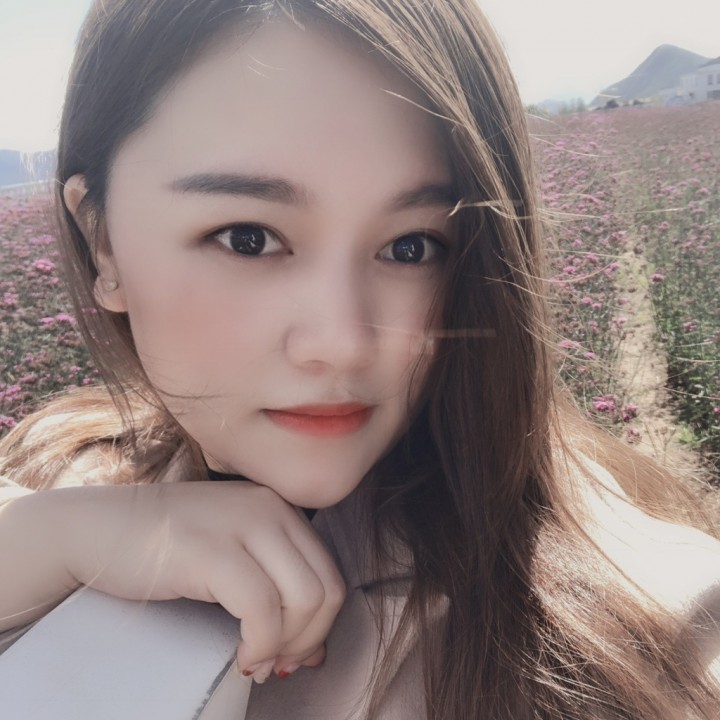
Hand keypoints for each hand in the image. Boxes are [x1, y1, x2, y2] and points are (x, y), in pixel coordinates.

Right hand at [49, 481, 345, 678]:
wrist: (94, 530)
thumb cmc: (162, 551)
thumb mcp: (230, 557)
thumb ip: (274, 589)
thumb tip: (314, 652)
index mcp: (277, 508)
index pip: (330, 574)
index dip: (321, 626)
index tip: (292, 654)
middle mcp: (269, 508)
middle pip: (327, 589)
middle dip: (309, 640)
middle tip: (276, 665)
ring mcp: (243, 524)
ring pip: (306, 599)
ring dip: (288, 645)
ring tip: (257, 661)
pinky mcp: (213, 550)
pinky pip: (263, 609)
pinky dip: (262, 645)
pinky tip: (242, 657)